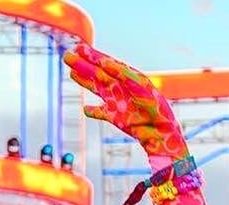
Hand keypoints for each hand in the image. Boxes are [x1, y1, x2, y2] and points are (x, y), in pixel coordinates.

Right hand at [64, 44, 185, 160]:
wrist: (161, 133)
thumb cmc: (155, 108)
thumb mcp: (140, 88)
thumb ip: (123, 75)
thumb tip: (105, 64)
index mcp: (129, 77)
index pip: (108, 63)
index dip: (93, 56)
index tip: (80, 48)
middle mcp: (121, 87)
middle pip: (98, 73)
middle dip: (83, 65)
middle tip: (67, 56)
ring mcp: (117, 102)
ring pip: (96, 89)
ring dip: (84, 81)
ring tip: (72, 73)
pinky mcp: (115, 118)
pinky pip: (101, 113)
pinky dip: (93, 111)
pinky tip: (85, 109)